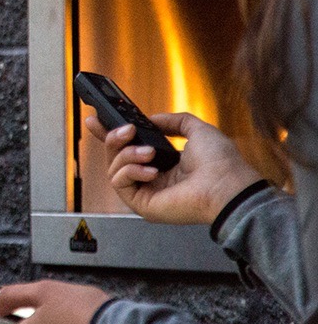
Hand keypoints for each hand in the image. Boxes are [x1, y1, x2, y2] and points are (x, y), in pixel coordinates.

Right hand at [86, 112, 261, 224]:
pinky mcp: (141, 204)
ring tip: (149, 152)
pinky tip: (151, 170)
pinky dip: (130, 171)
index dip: (110, 135)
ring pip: (114, 167)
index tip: (96, 121)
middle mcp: (151, 178)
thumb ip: (173, 121)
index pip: (128, 149)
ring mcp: (145, 191)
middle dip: (113, 139)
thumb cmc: (220, 163)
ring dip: (127, 154)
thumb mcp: (197, 130)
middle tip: (125, 130)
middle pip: (114, 156)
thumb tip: (152, 119)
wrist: (227, 185)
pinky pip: (119, 183)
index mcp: (163, 163)